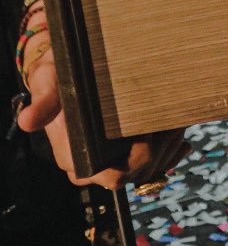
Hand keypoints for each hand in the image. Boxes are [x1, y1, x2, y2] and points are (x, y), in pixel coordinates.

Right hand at [18, 38, 189, 189]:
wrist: (67, 70)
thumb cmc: (58, 75)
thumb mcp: (50, 80)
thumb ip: (45, 99)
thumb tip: (29, 120)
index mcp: (75, 157)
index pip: (113, 175)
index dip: (137, 159)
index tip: (148, 131)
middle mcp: (94, 164)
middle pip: (138, 172)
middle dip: (160, 149)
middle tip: (171, 121)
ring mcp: (113, 158)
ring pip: (151, 167)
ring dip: (169, 145)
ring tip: (176, 120)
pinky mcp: (127, 149)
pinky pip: (156, 162)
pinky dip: (172, 149)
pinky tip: (180, 136)